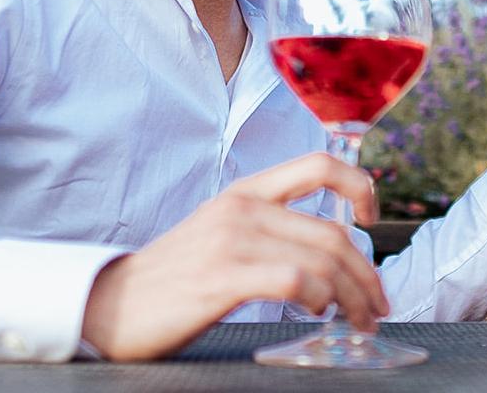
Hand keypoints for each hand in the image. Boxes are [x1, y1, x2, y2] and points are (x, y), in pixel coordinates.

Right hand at [81, 152, 388, 360]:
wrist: (109, 305)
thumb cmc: (172, 278)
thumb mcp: (221, 233)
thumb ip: (270, 229)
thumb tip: (329, 251)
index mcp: (245, 192)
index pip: (319, 165)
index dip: (360, 186)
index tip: (372, 219)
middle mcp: (242, 207)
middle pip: (334, 233)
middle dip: (367, 275)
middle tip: (377, 307)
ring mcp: (231, 240)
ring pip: (323, 261)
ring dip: (353, 298)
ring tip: (358, 322)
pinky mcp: (222, 277)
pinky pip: (294, 282)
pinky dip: (319, 299)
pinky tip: (318, 313)